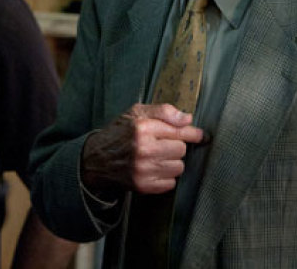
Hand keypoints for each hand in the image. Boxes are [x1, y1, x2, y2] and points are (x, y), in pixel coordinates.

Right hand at [80, 103, 202, 194]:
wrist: (96, 159)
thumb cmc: (119, 133)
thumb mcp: (136, 112)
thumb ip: (163, 111)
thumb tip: (188, 119)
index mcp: (142, 127)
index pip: (179, 131)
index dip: (193, 133)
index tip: (200, 135)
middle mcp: (143, 149)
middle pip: (181, 150)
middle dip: (175, 146)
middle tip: (162, 144)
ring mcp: (143, 169)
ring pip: (178, 167)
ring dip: (172, 162)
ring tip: (157, 157)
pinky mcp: (143, 186)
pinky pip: (171, 183)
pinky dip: (166, 176)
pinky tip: (153, 168)